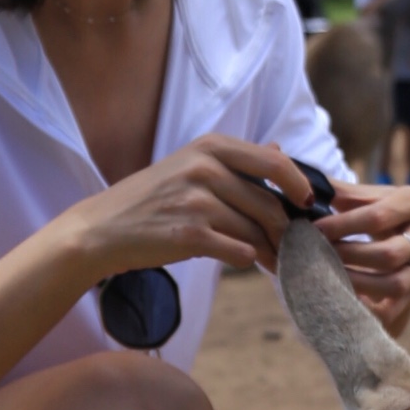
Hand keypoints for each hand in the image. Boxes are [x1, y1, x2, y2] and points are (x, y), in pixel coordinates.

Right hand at [66, 137, 317, 280]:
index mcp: (210, 147)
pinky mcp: (190, 235)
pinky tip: (239, 261)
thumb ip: (236, 161)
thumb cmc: (150, 200)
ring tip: (275, 262)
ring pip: (256, 231)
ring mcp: (197, 201)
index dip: (300, 185)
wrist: (102, 229)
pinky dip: (245, 260)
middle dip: (285, 231)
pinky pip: (238, 251)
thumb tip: (280, 149)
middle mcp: (205, 169)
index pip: (275, 163)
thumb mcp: (190, 165)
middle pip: (268, 204)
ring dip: (270, 251)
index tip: (308, 204)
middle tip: (293, 248)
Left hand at [313, 179, 409, 332]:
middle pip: (389, 254)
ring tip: (327, 277)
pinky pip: (395, 310)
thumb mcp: (364, 196)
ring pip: (395, 284)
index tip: (313, 230)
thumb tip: (302, 188)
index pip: (377, 217)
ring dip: (357, 283)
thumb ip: (337, 191)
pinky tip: (342, 301)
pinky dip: (368, 308)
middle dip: (349, 256)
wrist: (403, 232)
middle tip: (317, 255)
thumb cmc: (376, 210)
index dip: (342, 225)